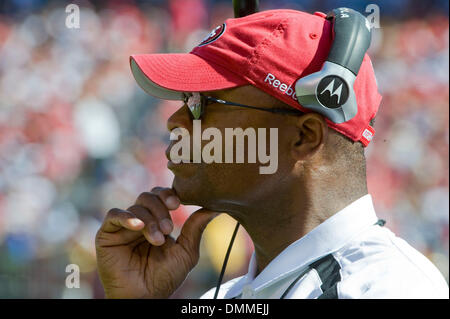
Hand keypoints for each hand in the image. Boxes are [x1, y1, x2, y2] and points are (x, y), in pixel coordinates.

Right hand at [95, 187, 218, 297]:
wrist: (145, 297)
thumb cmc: (165, 277)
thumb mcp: (186, 251)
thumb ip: (196, 228)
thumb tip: (214, 208)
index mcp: (157, 220)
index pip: (160, 196)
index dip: (168, 194)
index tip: (177, 203)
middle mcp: (139, 220)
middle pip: (148, 196)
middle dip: (160, 209)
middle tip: (168, 229)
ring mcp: (123, 227)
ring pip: (135, 207)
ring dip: (149, 221)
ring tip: (157, 240)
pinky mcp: (107, 234)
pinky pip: (114, 215)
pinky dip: (127, 217)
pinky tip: (137, 226)